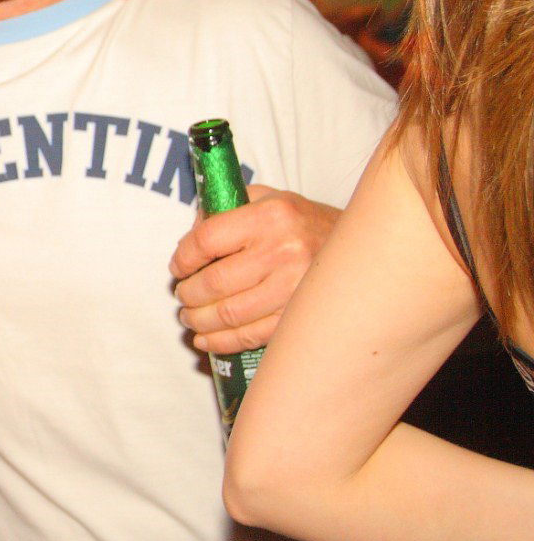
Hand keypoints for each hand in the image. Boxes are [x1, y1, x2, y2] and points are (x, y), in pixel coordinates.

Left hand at [169, 185, 340, 353]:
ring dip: (200, 320)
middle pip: (215, 282)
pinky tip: (206, 338)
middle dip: (188, 294)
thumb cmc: (303, 222)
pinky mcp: (302, 316)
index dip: (183, 258)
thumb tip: (190, 233)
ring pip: (230, 313)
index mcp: (271, 216)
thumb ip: (227, 209)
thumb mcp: (268, 199)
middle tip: (181, 296)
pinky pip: (252, 335)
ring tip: (189, 317)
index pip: (207, 240)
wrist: (362, 247)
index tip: (177, 267)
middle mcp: (284, 251)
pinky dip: (222, 341)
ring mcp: (296, 288)